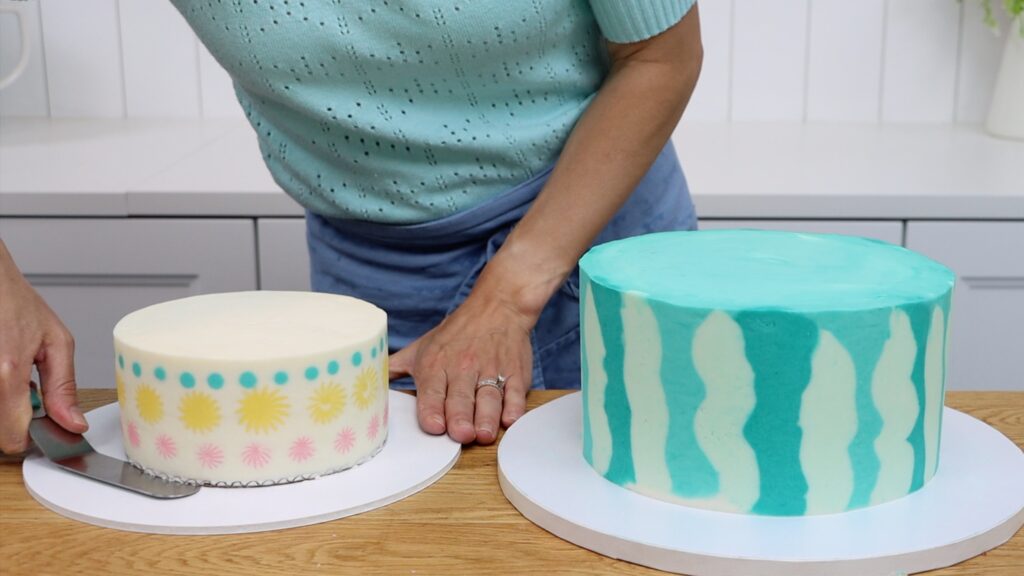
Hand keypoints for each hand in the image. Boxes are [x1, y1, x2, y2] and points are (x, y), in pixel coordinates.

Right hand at [0, 241, 86, 453]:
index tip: (43, 429)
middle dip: (15, 423)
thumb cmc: (16, 304)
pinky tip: (3, 373)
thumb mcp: (55, 342)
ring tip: (12, 380)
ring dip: (4, 409)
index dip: (31, 439)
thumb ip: (64, 388)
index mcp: (6, 374)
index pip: (13, 438)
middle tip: (28, 395)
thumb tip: (73, 424)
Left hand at [389, 262, 543, 444]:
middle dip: (461, 417)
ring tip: (484, 434)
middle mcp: (463, 369)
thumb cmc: (457, 332)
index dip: (432, 409)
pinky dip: (514, 406)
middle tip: (461, 435)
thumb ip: (395, 368)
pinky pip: (515, 392)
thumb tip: (363, 383)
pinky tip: (509, 418)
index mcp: (436, 365)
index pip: (432, 391)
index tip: (434, 426)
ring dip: (487, 417)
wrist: (498, 306)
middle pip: (461, 398)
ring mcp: (491, 371)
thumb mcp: (421, 346)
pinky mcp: (516, 373)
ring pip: (489, 398)